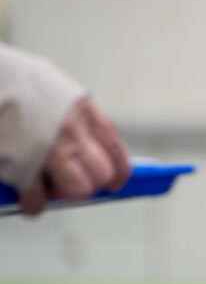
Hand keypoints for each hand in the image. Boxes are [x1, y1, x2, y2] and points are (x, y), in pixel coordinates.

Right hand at [19, 96, 130, 215]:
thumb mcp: (53, 88)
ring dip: (64, 194)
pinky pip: (38, 198)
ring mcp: (48, 149)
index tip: (113, 184)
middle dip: (88, 184)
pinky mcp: (21, 165)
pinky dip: (33, 204)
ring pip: (77, 190)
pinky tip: (28, 199)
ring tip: (48, 189)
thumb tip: (86, 143)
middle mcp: (72, 132)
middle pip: (100, 175)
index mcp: (83, 112)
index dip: (117, 174)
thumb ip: (72, 115)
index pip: (116, 152)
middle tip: (70, 183)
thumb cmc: (10, 79)